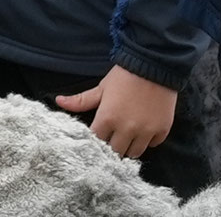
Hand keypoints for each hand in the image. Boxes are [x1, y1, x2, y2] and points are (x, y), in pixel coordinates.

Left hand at [56, 66, 176, 160]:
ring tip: (127, 137)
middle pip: (116, 151)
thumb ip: (80, 100)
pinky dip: (148, 141)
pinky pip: (153, 145)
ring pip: (135, 153)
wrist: (152, 66)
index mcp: (107, 118)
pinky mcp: (162, 130)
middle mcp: (127, 129)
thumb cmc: (124, 76)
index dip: (96, 140)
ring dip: (129, 147)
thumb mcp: (101, 88)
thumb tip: (58, 101)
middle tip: (113, 138)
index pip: (97, 141)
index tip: (98, 136)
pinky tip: (143, 131)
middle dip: (112, 146)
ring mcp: (146, 131)